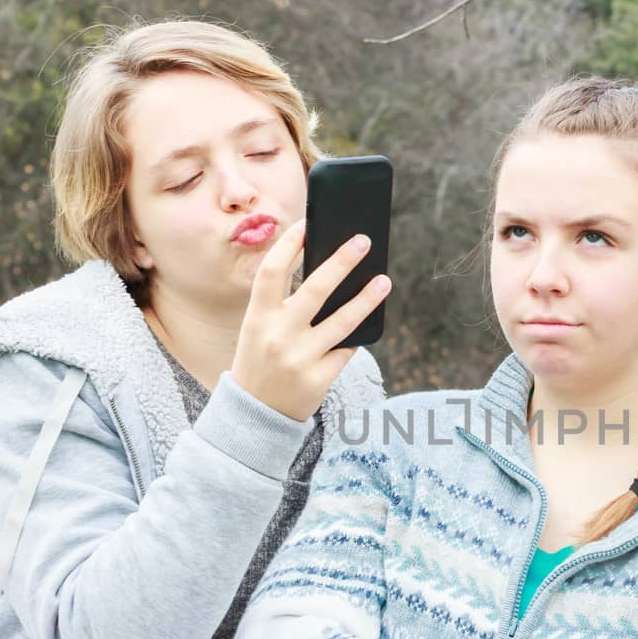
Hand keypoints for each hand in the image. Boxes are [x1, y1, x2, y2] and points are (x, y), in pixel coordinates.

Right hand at [231, 220, 392, 420]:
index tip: (309, 223)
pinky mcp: (319, 379)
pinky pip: (346, 349)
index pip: (272, 272)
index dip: (289, 244)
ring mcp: (299, 359)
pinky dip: (357, 335)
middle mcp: (278, 336)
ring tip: (384, 281)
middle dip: (341, 261)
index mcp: (257, 318)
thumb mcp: (260, 331)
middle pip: (314, 289)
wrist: (254, 415)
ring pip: (342, 321)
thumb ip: (284, 306)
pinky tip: (369, 321)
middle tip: (363, 241)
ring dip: (367, 299)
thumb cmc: (260, 362)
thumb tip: (329, 273)